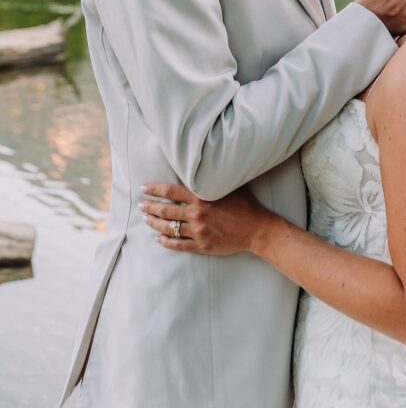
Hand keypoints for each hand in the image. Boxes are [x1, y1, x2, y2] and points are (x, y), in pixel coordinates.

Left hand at [139, 182, 272, 254]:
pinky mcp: (202, 245)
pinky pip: (178, 244)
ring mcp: (198, 231)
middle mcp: (197, 214)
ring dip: (154, 223)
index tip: (144, 188)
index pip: (171, 191)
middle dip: (150, 207)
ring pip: (169, 228)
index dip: (155, 189)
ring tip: (146, 219)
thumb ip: (212, 180)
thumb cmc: (245, 205)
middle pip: (166, 210)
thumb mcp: (229, 187)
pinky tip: (159, 238)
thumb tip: (201, 169)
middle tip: (140, 205)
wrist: (256, 229)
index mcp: (202, 197)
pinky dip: (166, 241)